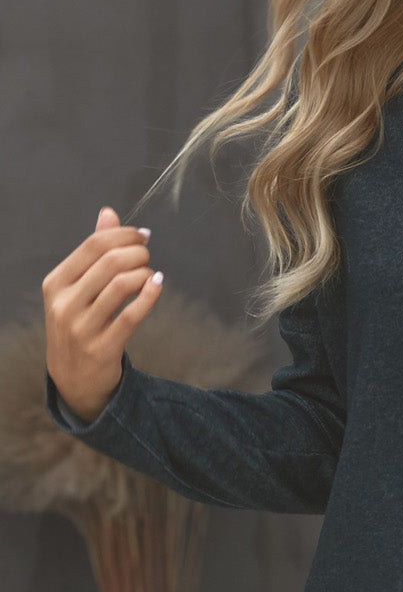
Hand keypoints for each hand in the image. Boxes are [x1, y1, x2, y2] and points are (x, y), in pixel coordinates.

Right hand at [42, 205, 161, 423]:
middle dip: (138, 252)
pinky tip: (158, 284)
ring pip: (122, 285)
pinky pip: (132, 314)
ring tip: (150, 273)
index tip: (142, 235)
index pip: (93, 245)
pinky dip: (150, 295)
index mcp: (55, 283)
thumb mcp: (76, 287)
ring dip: (145, 272)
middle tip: (147, 256)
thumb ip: (93, 251)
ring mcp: (81, 328)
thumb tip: (108, 212)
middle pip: (110, 262)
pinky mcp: (102, 348)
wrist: (73, 378)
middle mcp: (64, 304)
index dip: (124, 235)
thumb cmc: (79, 323)